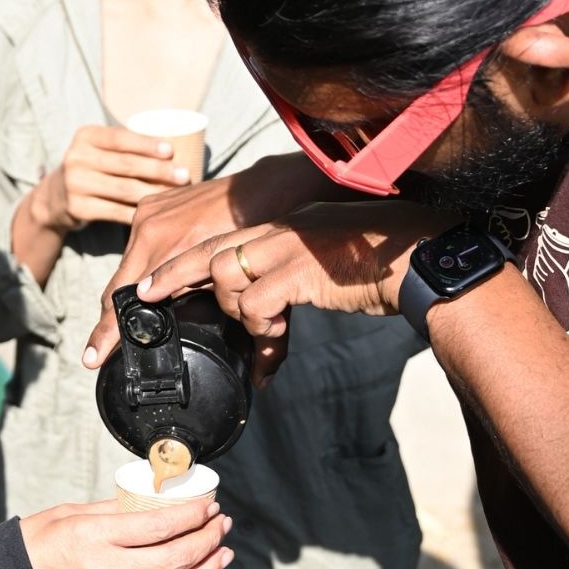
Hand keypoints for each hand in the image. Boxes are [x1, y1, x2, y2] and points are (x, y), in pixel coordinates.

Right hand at [19, 498, 233, 568]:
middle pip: (174, 559)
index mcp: (96, 536)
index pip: (159, 526)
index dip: (192, 515)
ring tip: (223, 554)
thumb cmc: (34, 546)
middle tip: (221, 524)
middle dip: (207, 539)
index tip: (209, 504)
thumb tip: (151, 500)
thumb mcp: (70, 513)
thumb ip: (113, 508)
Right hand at [31, 125, 190, 232]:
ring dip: (154, 193)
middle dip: (158, 171)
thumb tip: (176, 149)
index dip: (146, 144)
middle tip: (184, 175)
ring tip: (176, 194)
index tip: (170, 150)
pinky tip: (157, 212)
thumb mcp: (99, 148)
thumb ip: (125, 146)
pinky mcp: (78, 208)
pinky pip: (116, 211)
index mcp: (86, 136)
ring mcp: (75, 184)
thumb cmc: (93, 167)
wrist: (56, 196)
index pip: (120, 138)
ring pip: (123, 190)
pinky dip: (138, 213)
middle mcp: (77, 158)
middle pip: (125, 165)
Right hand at [81, 152, 325, 368]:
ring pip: (127, 266)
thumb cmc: (257, 230)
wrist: (265, 186)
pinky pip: (137, 246)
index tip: (92, 357)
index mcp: (165, 244)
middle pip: (118, 285)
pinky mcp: (150, 205)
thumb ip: (205, 300)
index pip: (125, 297)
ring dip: (125, 295)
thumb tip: (201, 338)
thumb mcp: (230, 272)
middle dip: (109, 321)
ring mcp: (146, 213)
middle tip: (95, 354)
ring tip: (117, 326)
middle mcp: (147, 226)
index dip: (108, 332)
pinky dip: (138, 269)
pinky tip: (140, 291)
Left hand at [134, 201, 450, 383]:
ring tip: (263, 331)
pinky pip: (255, 302)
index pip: (221, 239)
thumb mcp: (328, 264)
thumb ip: (295, 276)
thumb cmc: (383, 267)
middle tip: (145, 297)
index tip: (151, 282)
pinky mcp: (300, 270)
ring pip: (225, 276)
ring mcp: (289, 247)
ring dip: (235, 312)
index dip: (184, 262)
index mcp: (286, 227)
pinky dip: (259, 327)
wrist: (424, 259)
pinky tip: (276, 341)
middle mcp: (281, 230)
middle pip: (208, 250)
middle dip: (171, 277)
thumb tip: (273, 307)